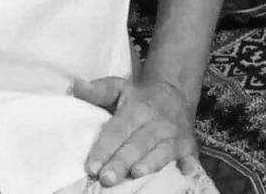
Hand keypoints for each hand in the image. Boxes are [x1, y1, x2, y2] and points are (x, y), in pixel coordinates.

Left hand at [73, 72, 199, 185]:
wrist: (174, 92)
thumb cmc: (139, 97)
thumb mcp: (118, 87)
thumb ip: (98, 91)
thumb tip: (76, 86)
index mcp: (137, 108)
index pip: (117, 130)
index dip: (104, 148)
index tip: (91, 166)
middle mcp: (156, 122)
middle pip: (137, 144)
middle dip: (122, 161)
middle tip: (107, 178)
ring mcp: (174, 134)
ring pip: (161, 151)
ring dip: (150, 163)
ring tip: (135, 175)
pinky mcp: (189, 146)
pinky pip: (189, 155)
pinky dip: (187, 163)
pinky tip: (184, 171)